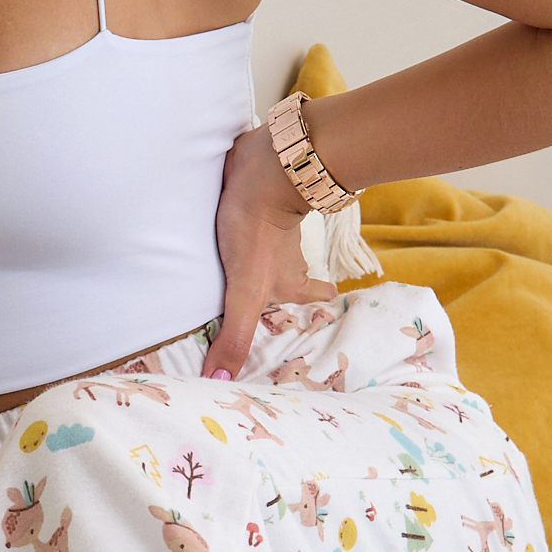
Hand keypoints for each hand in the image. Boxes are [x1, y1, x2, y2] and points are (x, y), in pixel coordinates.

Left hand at [203, 123, 340, 377]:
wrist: (265, 169)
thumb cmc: (259, 233)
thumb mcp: (245, 293)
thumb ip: (235, 337)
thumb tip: (222, 382)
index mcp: (289, 278)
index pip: (311, 295)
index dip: (318, 300)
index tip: (328, 300)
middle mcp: (286, 252)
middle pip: (296, 269)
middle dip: (295, 277)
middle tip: (293, 282)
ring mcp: (271, 221)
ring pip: (275, 239)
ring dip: (270, 248)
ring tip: (257, 255)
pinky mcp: (252, 194)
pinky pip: (252, 209)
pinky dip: (247, 214)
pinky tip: (230, 213)